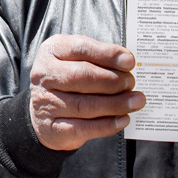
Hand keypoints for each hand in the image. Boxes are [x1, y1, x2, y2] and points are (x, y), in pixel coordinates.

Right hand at [29, 35, 144, 150]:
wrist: (42, 112)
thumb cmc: (68, 80)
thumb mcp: (77, 60)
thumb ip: (99, 58)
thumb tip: (127, 62)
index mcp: (52, 51)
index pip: (80, 49)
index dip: (107, 54)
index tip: (129, 61)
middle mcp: (44, 75)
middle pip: (81, 76)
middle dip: (112, 80)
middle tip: (131, 83)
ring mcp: (45, 102)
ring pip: (84, 105)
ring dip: (115, 104)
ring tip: (135, 101)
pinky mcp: (51, 128)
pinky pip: (82, 128)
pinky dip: (106, 125)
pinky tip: (122, 120)